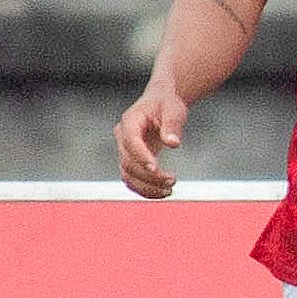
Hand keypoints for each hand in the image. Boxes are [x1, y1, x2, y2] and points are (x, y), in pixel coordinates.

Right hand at [115, 84, 185, 198]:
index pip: (131, 141)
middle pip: (128, 162)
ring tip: (169, 190)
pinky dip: (144, 189)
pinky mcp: (131, 160)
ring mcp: (125, 150)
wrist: (160, 104)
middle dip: (148, 175)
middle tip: (172, 181)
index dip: (141, 156)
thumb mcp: (173, 109)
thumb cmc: (166, 104)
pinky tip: (162, 193)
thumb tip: (173, 143)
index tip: (155, 168)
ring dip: (146, 186)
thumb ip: (172, 125)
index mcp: (130, 121)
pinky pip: (131, 179)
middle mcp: (123, 137)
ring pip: (127, 174)